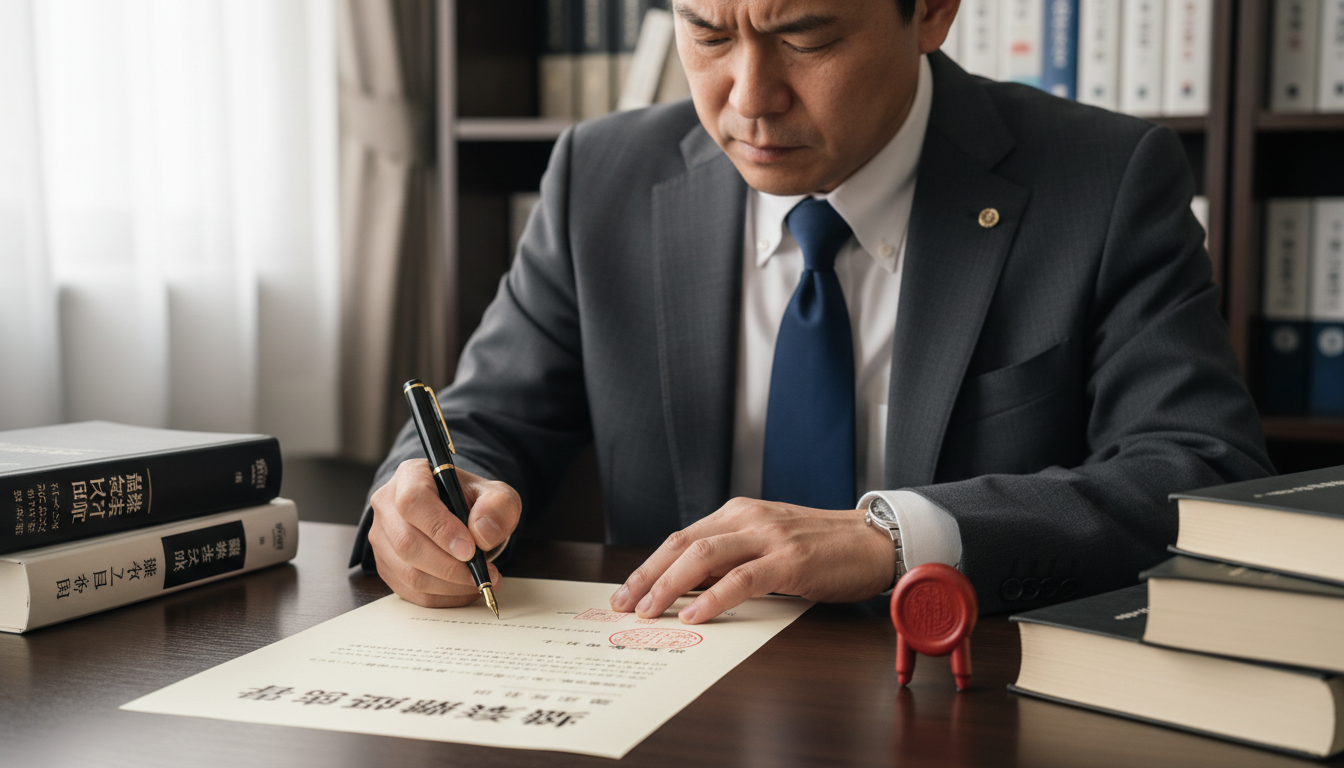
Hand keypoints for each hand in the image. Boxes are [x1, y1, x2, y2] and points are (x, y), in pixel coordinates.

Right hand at [368, 459, 520, 607]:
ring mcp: (381, 537)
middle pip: (407, 542)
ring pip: (407, 572)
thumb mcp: (497, 496)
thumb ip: (498, 507)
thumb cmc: (475, 503)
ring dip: (448, 585)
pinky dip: (441, 597)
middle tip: (482, 573)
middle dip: (449, 566)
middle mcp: (387, 504)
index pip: (414, 501)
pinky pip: (409, 591)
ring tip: (479, 581)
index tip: (470, 549)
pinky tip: (464, 590)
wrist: (462, 517)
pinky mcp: (386, 565)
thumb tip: (482, 533)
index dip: (440, 528)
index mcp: (411, 476)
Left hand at [608, 497, 895, 623]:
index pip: (681, 538)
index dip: (649, 566)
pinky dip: (713, 598)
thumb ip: (732, 559)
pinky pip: (742, 579)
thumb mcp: (768, 544)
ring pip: (704, 558)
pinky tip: (695, 615)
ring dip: (669, 586)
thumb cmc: (823, 548)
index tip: (627, 592)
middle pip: (682, 544)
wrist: (874, 541)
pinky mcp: (790, 560)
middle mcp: (748, 518)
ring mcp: (769, 537)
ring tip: (649, 612)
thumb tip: (689, 587)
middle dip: (647, 576)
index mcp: (739, 513)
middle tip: (625, 605)